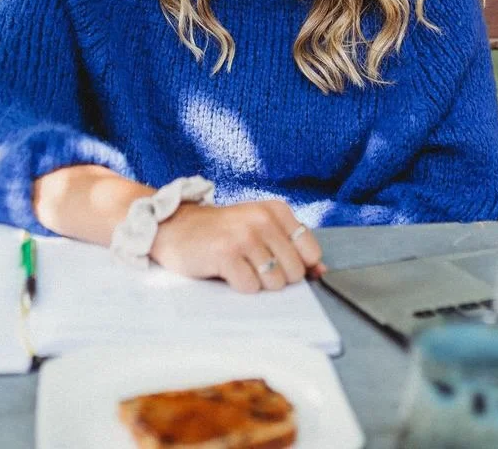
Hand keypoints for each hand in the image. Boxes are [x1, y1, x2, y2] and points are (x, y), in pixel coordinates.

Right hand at [150, 198, 325, 292]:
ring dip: (257, 283)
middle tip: (252, 264)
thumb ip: (291, 248)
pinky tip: (225, 271)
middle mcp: (262, 219)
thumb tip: (321, 272)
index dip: (298, 266)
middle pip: (294, 271)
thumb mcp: (259, 230)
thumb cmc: (221, 232)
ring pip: (274, 282)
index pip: (310, 251)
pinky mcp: (226, 253)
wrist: (175, 227)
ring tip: (239, 266)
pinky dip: (239, 286)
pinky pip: (250, 287)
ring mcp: (244, 235)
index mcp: (275, 210)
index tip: (279, 263)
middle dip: (276, 277)